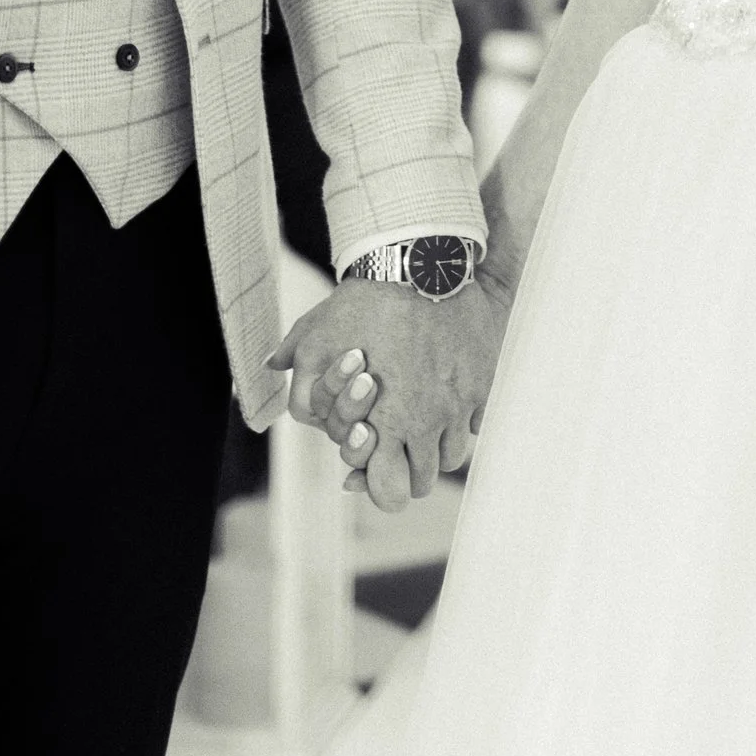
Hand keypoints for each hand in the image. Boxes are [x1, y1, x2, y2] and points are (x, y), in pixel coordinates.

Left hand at [268, 271, 510, 512]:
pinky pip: (475, 424)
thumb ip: (300, 365)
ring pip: (452, 456)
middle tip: (396, 449)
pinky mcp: (482, 383)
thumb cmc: (370, 301)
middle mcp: (427, 423)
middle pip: (425, 481)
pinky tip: (445, 404)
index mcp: (387, 423)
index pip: (388, 492)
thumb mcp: (319, 332)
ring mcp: (459, 405)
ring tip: (420, 426)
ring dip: (434, 448)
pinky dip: (460, 422)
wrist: (426, 263)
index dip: (377, 488)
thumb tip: (273, 367)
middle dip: (407, 471)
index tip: (371, 470)